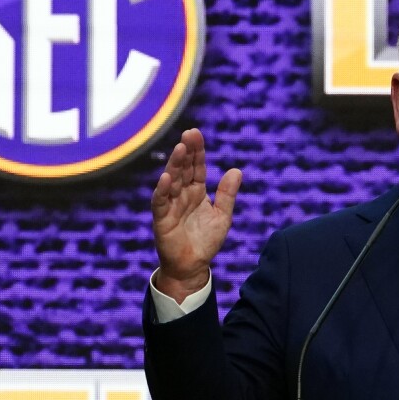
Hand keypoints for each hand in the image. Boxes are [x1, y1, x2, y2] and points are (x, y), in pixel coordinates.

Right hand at [151, 128, 241, 301]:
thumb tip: (237, 170)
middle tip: (189, 134)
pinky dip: (162, 190)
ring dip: (175, 165)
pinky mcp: (162, 219)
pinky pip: (161, 201)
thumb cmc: (206, 240)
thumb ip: (227, 194)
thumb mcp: (222, 216)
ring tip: (180, 149)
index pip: (197, 167)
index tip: (196, 133)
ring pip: (172, 181)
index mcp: (197, 191)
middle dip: (186, 152)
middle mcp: (182, 194)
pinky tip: (166, 178)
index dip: (197, 151)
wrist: (193, 265)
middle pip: (184, 169)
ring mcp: (171, 205)